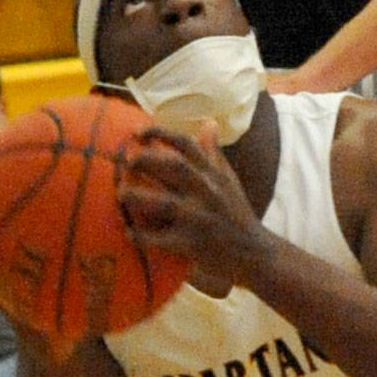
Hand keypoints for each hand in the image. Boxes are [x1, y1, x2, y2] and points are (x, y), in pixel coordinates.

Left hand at [117, 126, 268, 284]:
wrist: (256, 254)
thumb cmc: (237, 213)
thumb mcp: (229, 179)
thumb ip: (214, 152)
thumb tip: (209, 122)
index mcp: (213, 174)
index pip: (186, 145)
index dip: (160, 134)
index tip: (138, 132)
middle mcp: (206, 192)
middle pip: (173, 167)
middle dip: (146, 160)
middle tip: (125, 161)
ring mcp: (199, 218)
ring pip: (164, 202)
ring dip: (138, 196)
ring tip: (120, 193)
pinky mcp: (193, 245)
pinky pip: (163, 239)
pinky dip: (143, 236)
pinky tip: (127, 232)